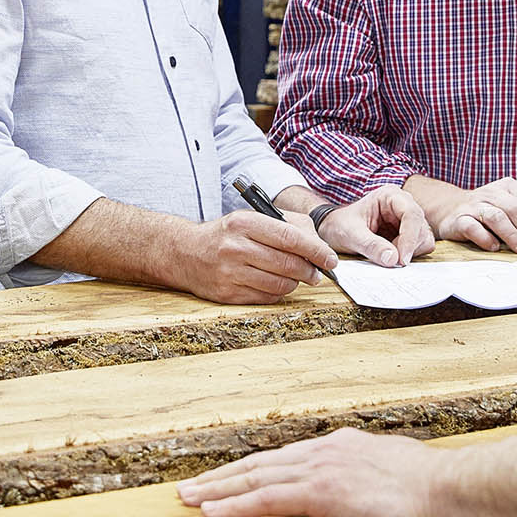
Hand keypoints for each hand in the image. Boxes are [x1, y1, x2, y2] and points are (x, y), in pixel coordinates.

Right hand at [175, 211, 337, 303]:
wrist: (185, 253)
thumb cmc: (226, 235)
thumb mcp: (251, 219)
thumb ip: (286, 224)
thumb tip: (318, 243)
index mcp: (244, 223)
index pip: (290, 238)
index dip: (316, 250)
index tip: (331, 259)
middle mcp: (235, 247)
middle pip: (287, 263)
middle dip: (311, 270)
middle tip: (318, 273)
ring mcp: (230, 273)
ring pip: (280, 283)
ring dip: (296, 283)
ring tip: (298, 277)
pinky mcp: (227, 294)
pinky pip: (266, 297)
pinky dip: (279, 293)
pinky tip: (278, 284)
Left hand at [179, 427, 451, 516]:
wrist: (450, 488)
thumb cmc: (437, 489)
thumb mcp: (401, 476)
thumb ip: (378, 479)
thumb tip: (377, 490)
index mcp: (344, 445)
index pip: (287, 457)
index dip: (255, 467)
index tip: (231, 476)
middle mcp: (327, 450)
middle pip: (262, 462)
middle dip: (225, 475)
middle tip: (192, 486)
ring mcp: (322, 469)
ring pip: (255, 477)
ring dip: (218, 489)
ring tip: (189, 498)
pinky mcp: (321, 493)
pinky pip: (266, 498)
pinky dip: (235, 504)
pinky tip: (212, 512)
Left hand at [315, 186, 433, 266]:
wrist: (333, 230)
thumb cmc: (340, 225)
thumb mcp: (350, 234)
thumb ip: (370, 245)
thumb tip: (392, 259)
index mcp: (390, 196)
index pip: (411, 214)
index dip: (409, 237)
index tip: (402, 259)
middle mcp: (403, 205)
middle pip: (421, 227)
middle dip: (408, 247)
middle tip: (392, 262)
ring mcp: (407, 220)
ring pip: (424, 238)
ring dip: (409, 252)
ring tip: (386, 255)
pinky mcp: (408, 234)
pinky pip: (419, 247)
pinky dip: (408, 255)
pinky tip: (391, 256)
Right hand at [432, 177, 516, 253]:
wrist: (451, 211)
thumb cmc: (488, 213)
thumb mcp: (512, 213)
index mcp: (508, 187)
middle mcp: (491, 193)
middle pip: (515, 209)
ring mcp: (474, 205)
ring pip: (496, 216)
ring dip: (512, 235)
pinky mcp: (459, 219)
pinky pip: (472, 227)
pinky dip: (485, 237)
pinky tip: (494, 248)